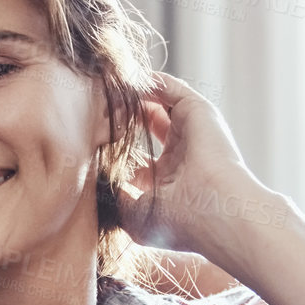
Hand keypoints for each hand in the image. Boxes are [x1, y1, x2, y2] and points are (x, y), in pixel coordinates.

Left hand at [113, 73, 283, 268]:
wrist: (215, 211)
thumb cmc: (178, 222)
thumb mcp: (135, 216)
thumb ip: (114, 194)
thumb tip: (98, 175)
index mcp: (168, 182)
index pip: (138, 158)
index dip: (114, 149)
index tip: (89, 142)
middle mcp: (181, 155)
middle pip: (147, 126)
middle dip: (122, 118)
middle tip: (96, 112)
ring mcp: (191, 132)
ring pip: (157, 104)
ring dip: (132, 97)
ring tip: (105, 93)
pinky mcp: (197, 111)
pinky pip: (168, 87)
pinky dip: (147, 82)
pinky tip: (124, 83)